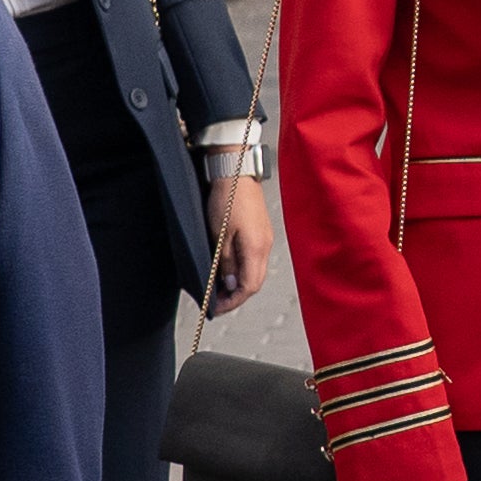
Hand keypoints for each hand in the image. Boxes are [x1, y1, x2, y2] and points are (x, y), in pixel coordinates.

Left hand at [204, 164, 277, 313]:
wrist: (236, 172)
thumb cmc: (226, 200)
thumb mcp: (220, 236)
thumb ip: (227, 263)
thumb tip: (231, 287)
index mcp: (256, 249)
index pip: (249, 287)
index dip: (232, 302)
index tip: (215, 309)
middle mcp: (264, 246)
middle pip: (255, 283)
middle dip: (236, 297)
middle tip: (216, 303)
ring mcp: (265, 239)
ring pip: (255, 271)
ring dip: (239, 284)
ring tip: (220, 289)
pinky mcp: (261, 232)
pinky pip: (254, 259)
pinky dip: (242, 270)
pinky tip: (229, 270)